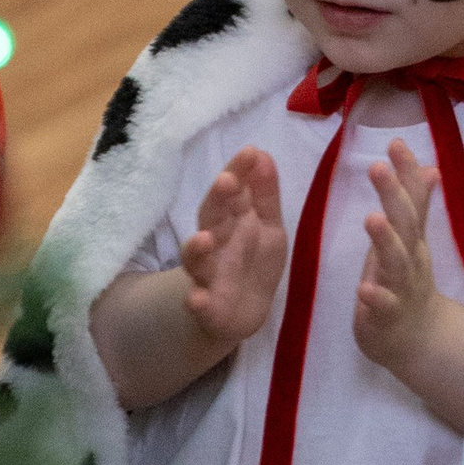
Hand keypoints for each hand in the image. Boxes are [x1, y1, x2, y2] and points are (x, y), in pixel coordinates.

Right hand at [178, 148, 288, 352]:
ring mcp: (207, 275)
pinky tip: (196, 299)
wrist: (241, 313)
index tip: (250, 151)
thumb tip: (262, 153)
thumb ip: (264, 194)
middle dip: (217, 200)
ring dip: (196, 249)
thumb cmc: (253, 261)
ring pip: (196, 260)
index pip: (231, 191)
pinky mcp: (207, 308)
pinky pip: (198, 304)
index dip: (238, 171)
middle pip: (211, 218)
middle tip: (227, 181)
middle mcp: (214, 243)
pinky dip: (196, 301)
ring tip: (204, 239)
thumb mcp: (267, 225)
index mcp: (231, 220)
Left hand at [352, 141, 442, 384]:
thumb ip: (416, 205)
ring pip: (397, 262)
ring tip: (372, 218)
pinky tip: (364, 288)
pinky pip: (383, 306)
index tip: (395, 142)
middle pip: (406, 223)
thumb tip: (429, 167)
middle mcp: (411, 257)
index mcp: (412, 237)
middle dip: (394, 194)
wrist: (419, 339)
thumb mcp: (411, 240)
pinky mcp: (388, 316)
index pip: (412, 198)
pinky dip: (376, 297)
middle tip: (378, 166)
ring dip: (386, 240)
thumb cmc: (405, 282)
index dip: (406, 171)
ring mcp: (402, 287)